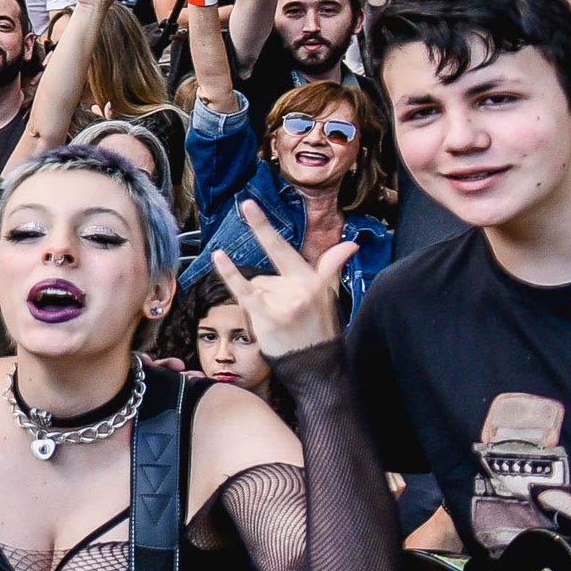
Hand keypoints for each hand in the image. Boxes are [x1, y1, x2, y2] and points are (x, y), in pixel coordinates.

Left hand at [211, 200, 354, 356]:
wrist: (317, 366)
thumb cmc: (320, 329)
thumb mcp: (329, 295)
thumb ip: (331, 267)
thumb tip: (351, 244)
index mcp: (312, 280)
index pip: (282, 248)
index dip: (264, 226)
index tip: (248, 204)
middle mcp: (299, 287)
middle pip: (263, 276)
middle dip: (266, 282)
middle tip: (262, 248)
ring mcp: (283, 301)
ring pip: (255, 288)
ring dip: (261, 305)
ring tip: (281, 323)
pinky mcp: (267, 315)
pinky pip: (243, 289)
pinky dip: (230, 273)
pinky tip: (219, 256)